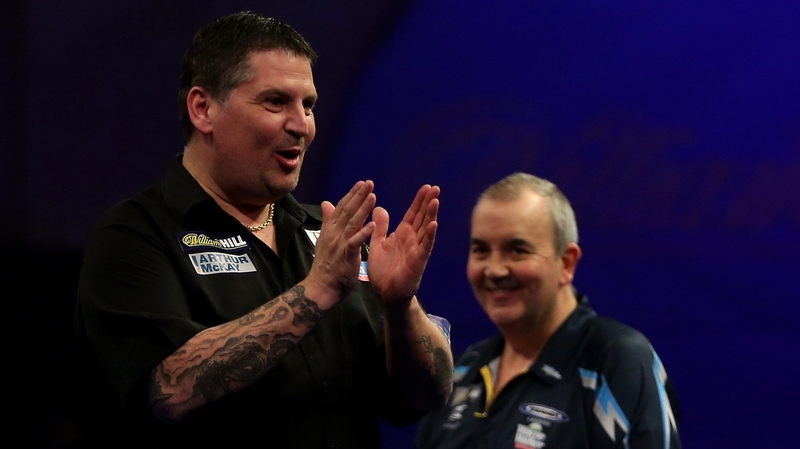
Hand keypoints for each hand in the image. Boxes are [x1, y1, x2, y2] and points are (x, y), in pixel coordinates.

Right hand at [305, 181, 376, 302]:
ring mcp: (339, 244)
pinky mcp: (345, 256)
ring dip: (362, 208)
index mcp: (331, 230)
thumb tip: (325, 203)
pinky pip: (355, 243)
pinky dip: (363, 233)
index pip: (341, 208)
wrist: (320, 288)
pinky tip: (373, 224)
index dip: (351, 195)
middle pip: (347, 211)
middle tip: (369, 182)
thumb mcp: (325, 240)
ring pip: (352, 223)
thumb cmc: (325, 267)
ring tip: (373, 196)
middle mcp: (334, 234)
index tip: (361, 183)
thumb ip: (328, 221)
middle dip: (358, 196)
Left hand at [367, 184, 439, 305]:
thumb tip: (379, 207)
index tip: (427, 187)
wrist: (385, 293)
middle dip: (429, 203)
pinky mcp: (418, 261)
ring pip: (426, 229)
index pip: (413, 213)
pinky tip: (435, 225)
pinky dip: (430, 236)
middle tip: (436, 188)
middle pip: (423, 217)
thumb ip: (380, 227)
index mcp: (403, 234)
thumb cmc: (384, 271)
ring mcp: (417, 250)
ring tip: (436, 200)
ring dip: (431, 215)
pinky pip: (425, 247)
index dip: (420, 200)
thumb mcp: (378, 244)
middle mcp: (412, 239)